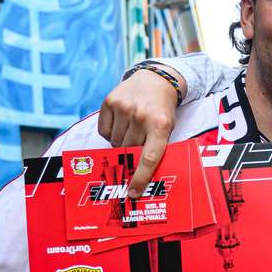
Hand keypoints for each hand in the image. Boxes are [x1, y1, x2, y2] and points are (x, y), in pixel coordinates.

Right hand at [98, 65, 182, 191]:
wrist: (155, 80)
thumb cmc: (162, 111)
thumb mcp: (167, 129)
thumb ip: (156, 148)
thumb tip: (138, 177)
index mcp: (160, 126)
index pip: (148, 158)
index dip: (140, 178)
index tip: (133, 192)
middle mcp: (141, 116)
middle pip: (128, 150)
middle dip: (130, 153)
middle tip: (136, 144)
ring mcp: (124, 107)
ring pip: (114, 142)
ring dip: (120, 142)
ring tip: (131, 130)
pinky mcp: (109, 101)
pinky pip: (104, 130)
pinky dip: (110, 132)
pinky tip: (121, 122)